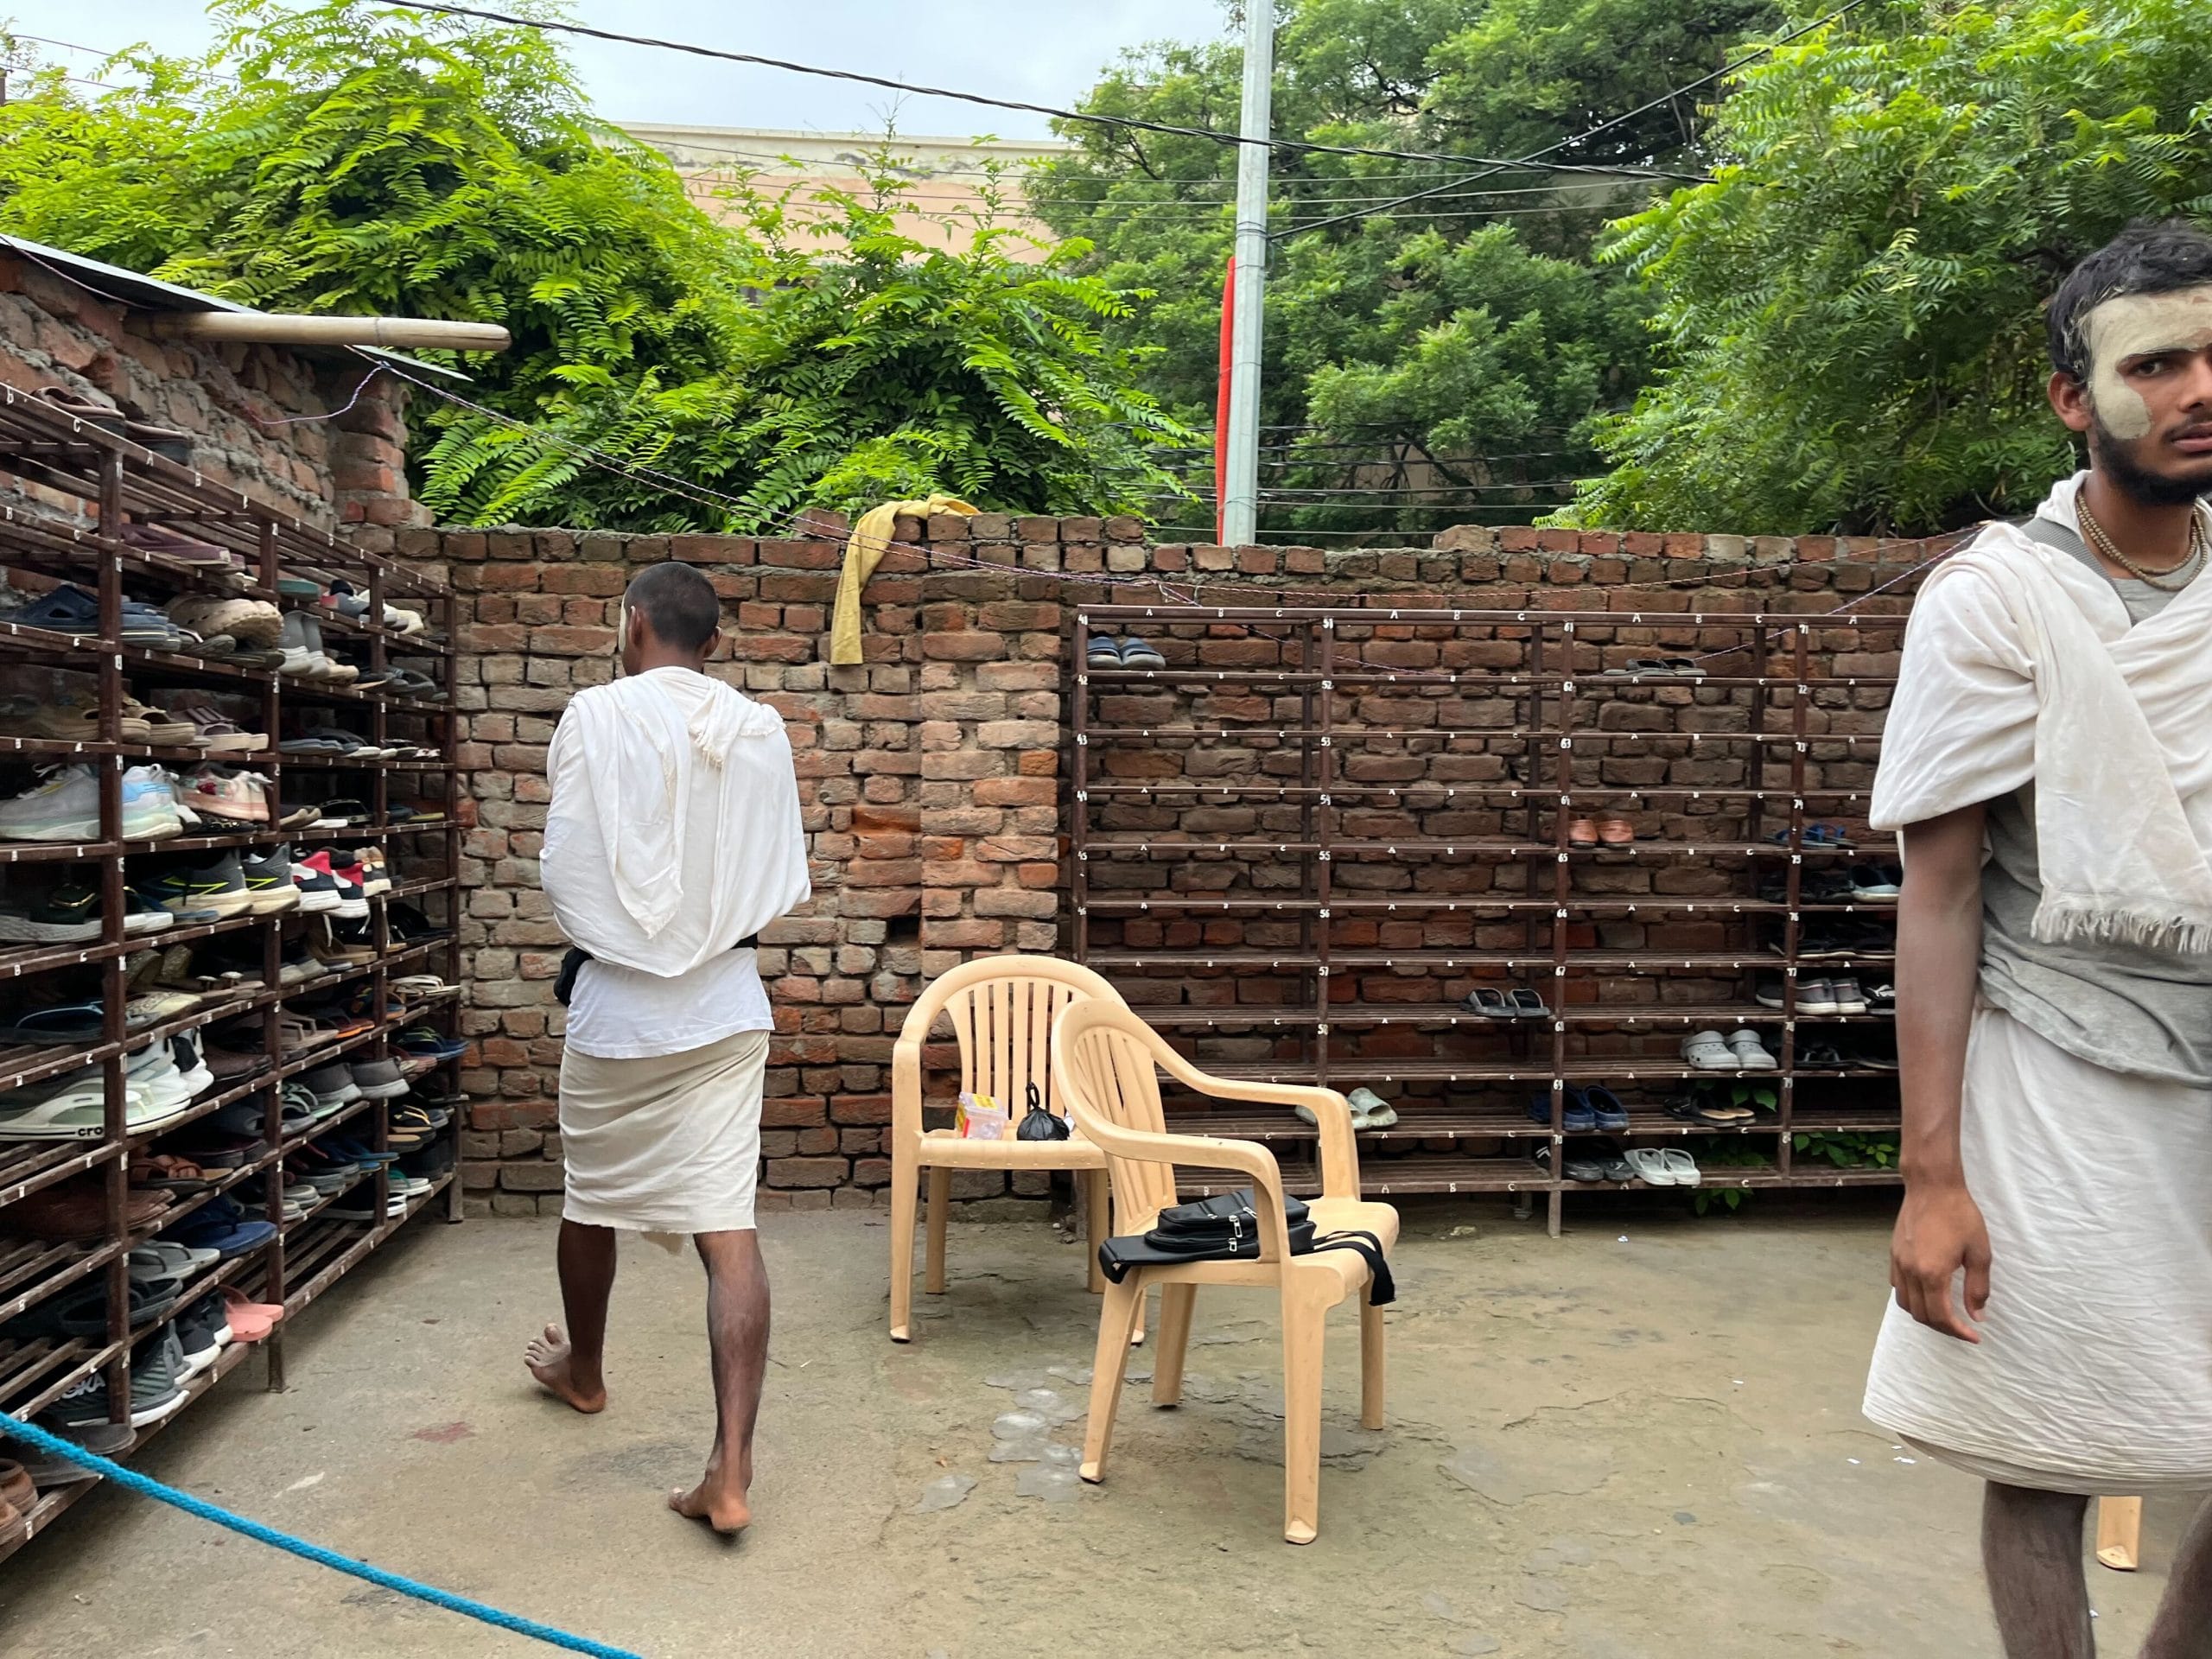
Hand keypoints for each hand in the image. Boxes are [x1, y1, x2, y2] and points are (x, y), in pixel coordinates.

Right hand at [1890, 1182, 1991, 1341]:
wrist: (1932, 1187)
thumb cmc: (1960, 1215)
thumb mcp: (1979, 1253)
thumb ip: (1977, 1288)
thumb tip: (1976, 1316)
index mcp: (1932, 1273)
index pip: (1941, 1316)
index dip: (1958, 1332)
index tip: (1974, 1336)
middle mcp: (1910, 1272)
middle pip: (1921, 1315)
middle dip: (1944, 1328)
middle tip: (1963, 1328)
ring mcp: (1899, 1263)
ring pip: (1905, 1304)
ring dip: (1925, 1315)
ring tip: (1945, 1315)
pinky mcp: (1894, 1254)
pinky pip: (1898, 1287)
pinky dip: (1912, 1299)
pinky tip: (1927, 1294)